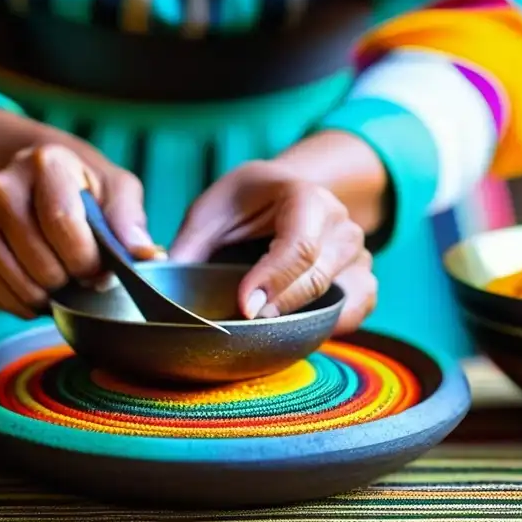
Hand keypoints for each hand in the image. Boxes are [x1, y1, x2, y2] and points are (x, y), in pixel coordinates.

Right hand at [0, 111, 160, 317]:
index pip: (63, 225)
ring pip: (23, 288)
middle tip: (81, 271)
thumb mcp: (113, 187)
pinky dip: (28, 304)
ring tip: (62, 275)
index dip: (89, 259)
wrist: (21, 179)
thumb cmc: (78, 186)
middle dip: (73, 281)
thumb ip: (129, 220)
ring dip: (52, 296)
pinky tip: (37, 280)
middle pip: (44, 265)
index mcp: (43, 163)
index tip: (100, 265)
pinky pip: (4, 303)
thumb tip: (149, 257)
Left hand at [170, 160, 376, 331]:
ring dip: (309, 317)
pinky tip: (302, 329)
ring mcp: (356, 248)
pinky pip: (360, 307)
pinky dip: (338, 323)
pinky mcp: (360, 274)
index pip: (298, 244)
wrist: (282, 192)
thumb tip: (161, 286)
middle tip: (245, 322)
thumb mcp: (210, 210)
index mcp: (303, 196)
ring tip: (271, 327)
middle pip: (318, 276)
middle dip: (280, 306)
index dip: (272, 279)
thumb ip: (190, 246)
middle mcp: (338, 221)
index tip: (243, 307)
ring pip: (344, 295)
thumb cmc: (244, 201)